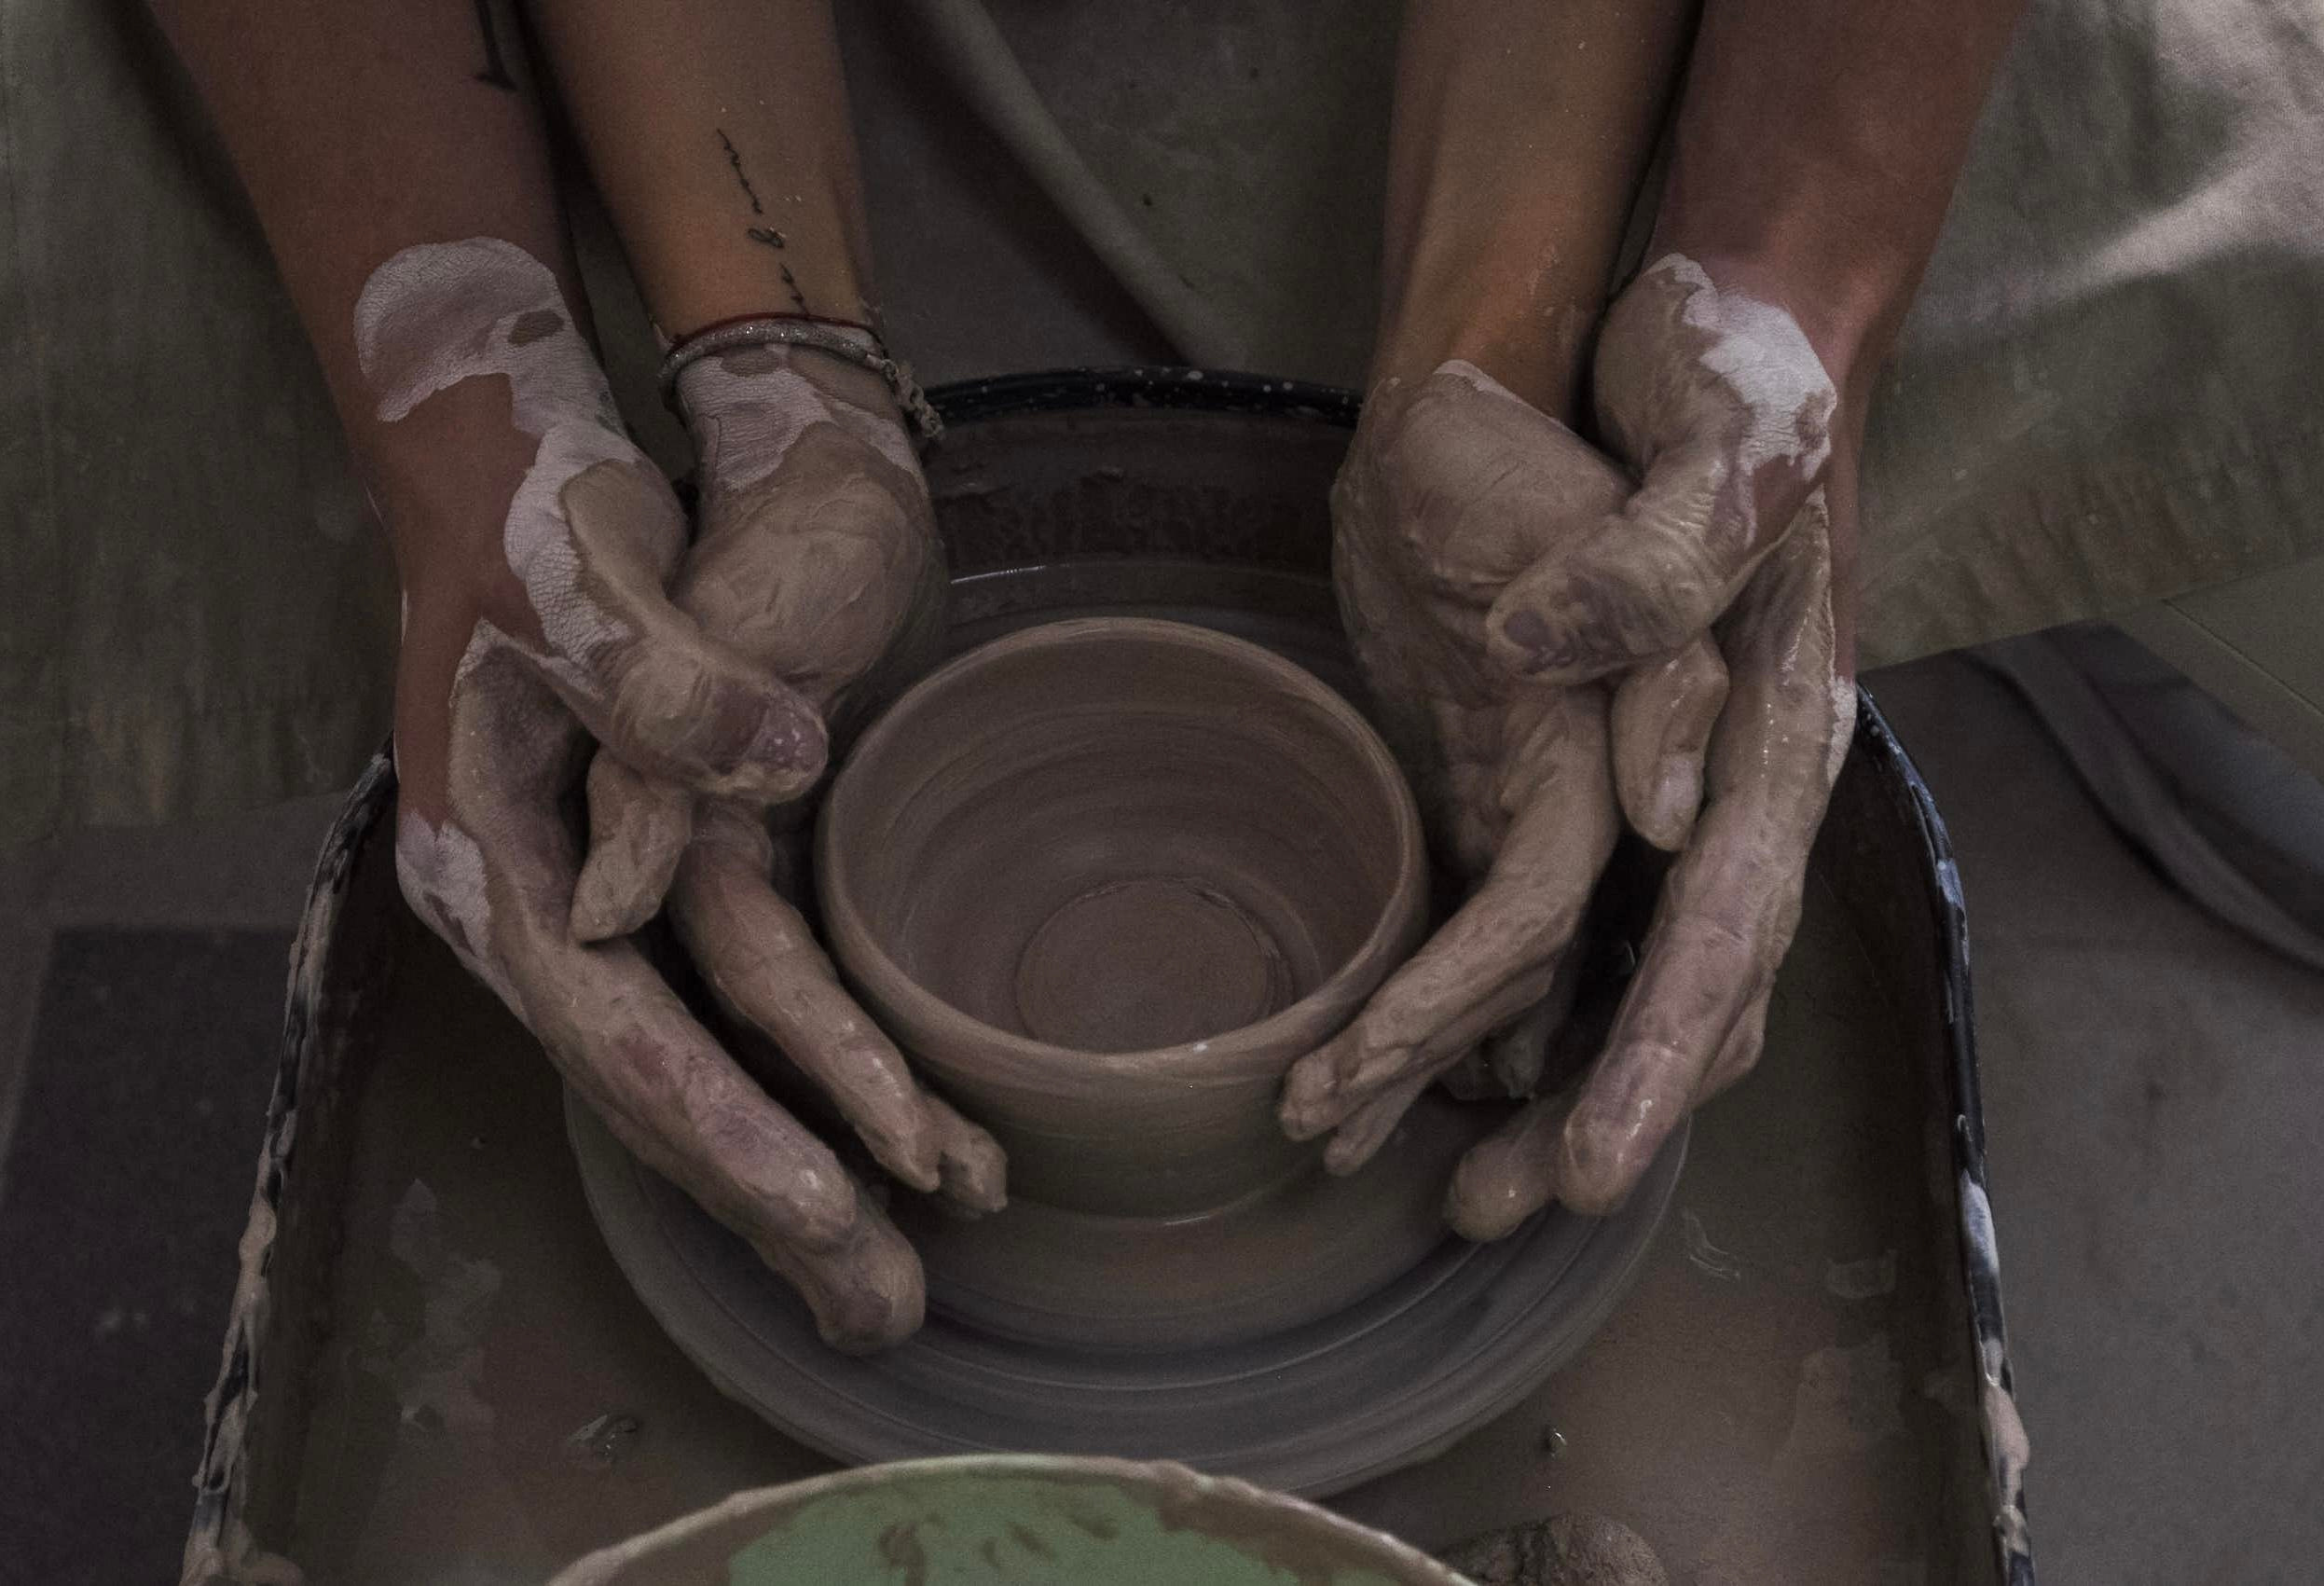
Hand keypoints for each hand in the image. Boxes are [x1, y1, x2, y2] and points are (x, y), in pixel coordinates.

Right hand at [364, 239, 993, 1351]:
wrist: (501, 478)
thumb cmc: (534, 519)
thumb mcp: (578, 576)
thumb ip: (658, 683)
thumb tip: (774, 766)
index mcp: (493, 866)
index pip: (620, 1034)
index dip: (725, 1126)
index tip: (835, 1204)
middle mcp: (534, 923)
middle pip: (655, 1098)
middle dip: (770, 1205)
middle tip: (884, 1311)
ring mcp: (589, 921)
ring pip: (695, 1081)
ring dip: (792, 1179)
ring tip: (892, 1281)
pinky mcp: (649, 899)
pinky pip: (722, 1026)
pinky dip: (796, 1093)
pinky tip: (870, 1151)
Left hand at [1283, 251, 1854, 1233]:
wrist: (1713, 324)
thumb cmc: (1735, 369)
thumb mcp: (1729, 436)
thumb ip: (1675, 581)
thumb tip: (1648, 776)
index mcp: (1780, 737)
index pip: (1723, 929)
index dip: (1658, 1054)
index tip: (1593, 1163)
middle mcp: (1730, 789)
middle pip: (1674, 993)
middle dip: (1591, 1112)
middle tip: (1484, 1216)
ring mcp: (1663, 786)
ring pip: (1616, 974)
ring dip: (1537, 1080)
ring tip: (1442, 1181)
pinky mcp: (1590, 760)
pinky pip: (1561, 913)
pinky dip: (1509, 996)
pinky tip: (1442, 1058)